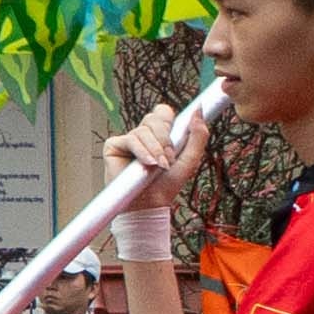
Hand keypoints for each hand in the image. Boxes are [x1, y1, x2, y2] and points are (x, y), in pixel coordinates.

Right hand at [102, 98, 208, 215]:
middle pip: (154, 118)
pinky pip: (130, 139)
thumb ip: (198, 135)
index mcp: (159, 134)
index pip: (163, 112)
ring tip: (157, 167)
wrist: (150, 204)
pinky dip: (141, 151)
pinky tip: (146, 165)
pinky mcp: (114, 146)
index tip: (176, 138)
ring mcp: (128, 139)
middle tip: (167, 160)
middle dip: (165, 140)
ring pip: (143, 130)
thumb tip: (199, 109)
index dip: (169, 120)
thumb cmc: (167, 184)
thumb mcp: (190, 159)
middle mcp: (143, 134)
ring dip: (155, 150)